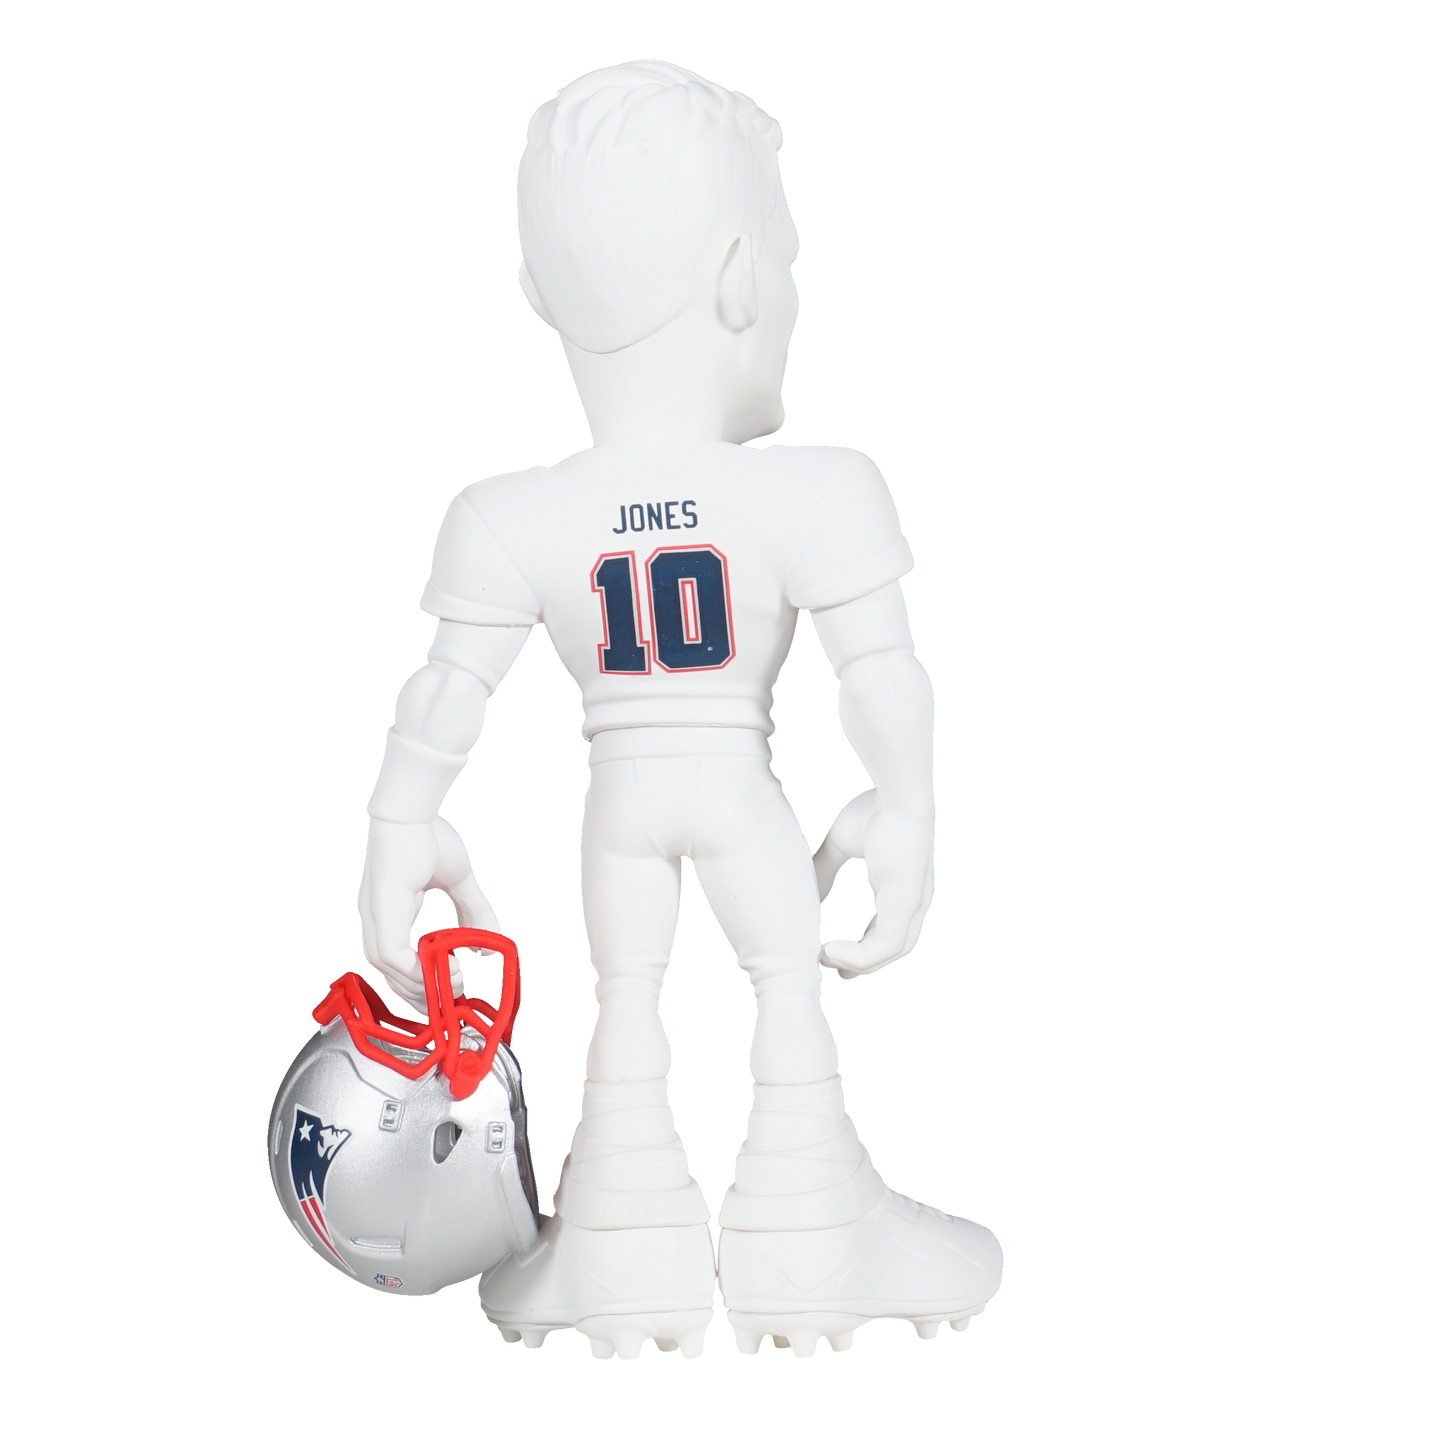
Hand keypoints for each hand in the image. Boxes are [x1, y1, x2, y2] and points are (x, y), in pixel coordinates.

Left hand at [355, 815, 503, 1015]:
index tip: (447, 990)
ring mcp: (374, 912)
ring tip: (451, 988)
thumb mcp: (459, 881)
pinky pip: (390, 953)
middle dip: (419, 992)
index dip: (418, 979)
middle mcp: (375, 915)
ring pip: (386, 967)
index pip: (395, 958)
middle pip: (387, 970)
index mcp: (389, 908)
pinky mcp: (380, 907)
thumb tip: (488, 947)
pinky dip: (413, 969)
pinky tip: (441, 971)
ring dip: (419, 984)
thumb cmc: (428, 835)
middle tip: (450, 1002)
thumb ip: (473, 913)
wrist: (413, 808)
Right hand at [814, 788, 936, 981]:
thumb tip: (807, 895)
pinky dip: (858, 956)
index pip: (886, 928)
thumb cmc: (874, 809)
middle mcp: (913, 902)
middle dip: (862, 964)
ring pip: (889, 953)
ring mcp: (914, 905)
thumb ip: (825, 870)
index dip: (861, 946)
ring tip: (825, 960)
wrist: (898, 794)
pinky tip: (831, 951)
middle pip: (892, 949)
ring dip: (856, 964)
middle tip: (831, 969)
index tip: (834, 954)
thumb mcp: (841, 843)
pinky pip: (885, 946)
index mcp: (902, 888)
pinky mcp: (907, 905)